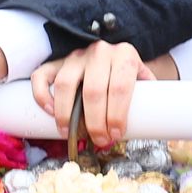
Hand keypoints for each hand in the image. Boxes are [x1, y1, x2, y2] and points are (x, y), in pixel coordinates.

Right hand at [30, 39, 153, 148]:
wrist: (115, 55)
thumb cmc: (128, 76)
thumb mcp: (143, 80)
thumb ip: (148, 97)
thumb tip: (149, 126)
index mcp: (125, 55)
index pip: (119, 88)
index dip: (117, 115)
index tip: (116, 135)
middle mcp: (99, 52)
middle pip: (93, 91)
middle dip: (95, 122)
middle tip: (99, 140)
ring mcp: (75, 55)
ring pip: (65, 84)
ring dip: (66, 114)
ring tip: (70, 133)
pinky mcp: (56, 61)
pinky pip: (42, 75)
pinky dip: (42, 95)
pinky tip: (50, 112)